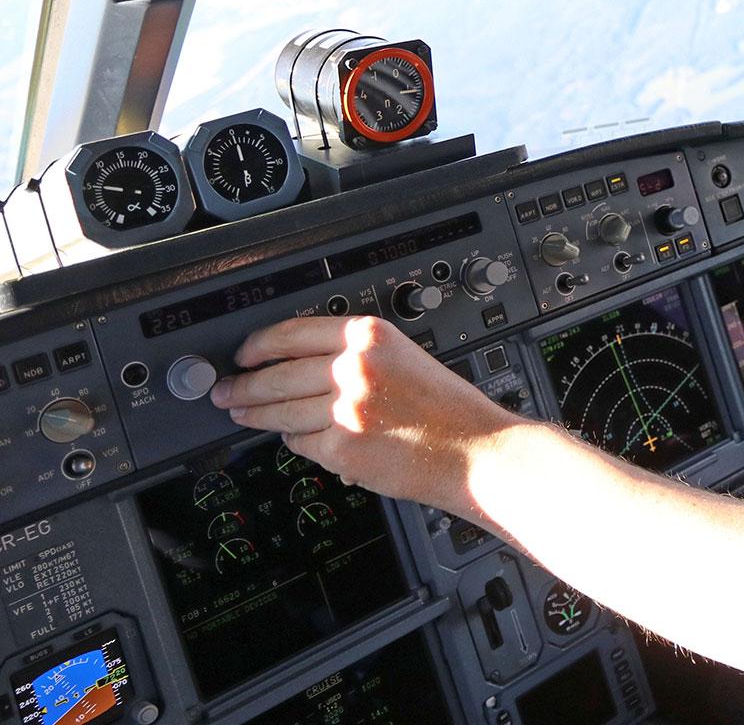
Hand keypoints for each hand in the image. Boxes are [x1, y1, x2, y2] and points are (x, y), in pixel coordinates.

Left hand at [212, 315, 514, 511]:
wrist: (476, 450)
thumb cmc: (450, 411)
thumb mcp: (406, 359)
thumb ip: (358, 357)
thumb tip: (302, 367)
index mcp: (372, 336)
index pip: (293, 331)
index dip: (259, 344)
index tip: (244, 354)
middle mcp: (356, 366)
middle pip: (277, 373)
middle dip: (244, 384)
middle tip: (227, 390)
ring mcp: (346, 407)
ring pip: (280, 410)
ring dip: (256, 414)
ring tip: (243, 414)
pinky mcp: (342, 445)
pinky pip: (300, 441)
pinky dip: (294, 442)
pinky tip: (295, 439)